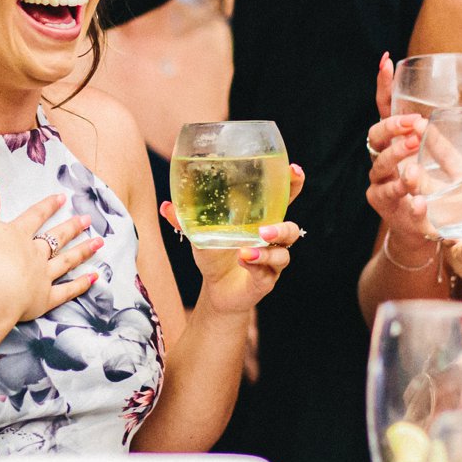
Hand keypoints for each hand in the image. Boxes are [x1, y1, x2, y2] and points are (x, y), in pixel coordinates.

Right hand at [0, 184, 101, 321]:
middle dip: (72, 227)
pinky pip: (67, 290)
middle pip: (57, 237)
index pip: (35, 216)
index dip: (48, 206)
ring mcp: (43, 275)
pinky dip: (81, 285)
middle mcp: (35, 253)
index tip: (62, 198)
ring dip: (83, 251)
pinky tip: (94, 278)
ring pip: (66, 261)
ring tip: (98, 243)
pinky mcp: (45, 298)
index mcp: (19, 235)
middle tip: (88, 219)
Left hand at [163, 163, 307, 315]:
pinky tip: (243, 259)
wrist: (216, 291)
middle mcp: (272, 240)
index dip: (293, 185)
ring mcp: (272, 261)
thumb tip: (166, 205)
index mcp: (261, 221)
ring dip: (268, 251)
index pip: (284, 199)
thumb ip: (186, 220)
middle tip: (266, 228)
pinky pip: (268, 272)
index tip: (295, 170)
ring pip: (283, 253)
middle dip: (283, 227)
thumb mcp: (200, 235)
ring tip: (249, 248)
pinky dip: (256, 264)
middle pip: (291, 229)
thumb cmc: (215, 256)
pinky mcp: (266, 279)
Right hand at [364, 53, 430, 243]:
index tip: (386, 60)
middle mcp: (383, 158)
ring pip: (380, 166)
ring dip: (395, 158)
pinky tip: (418, 200)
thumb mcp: (456, 161)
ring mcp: (381, 182)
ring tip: (413, 156)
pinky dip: (405, 198)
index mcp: (398, 140)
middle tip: (414, 123)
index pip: (386, 107)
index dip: (385, 85)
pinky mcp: (386, 206)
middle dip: (392, 126)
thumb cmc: (442, 190)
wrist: (428, 230)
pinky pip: (392, 198)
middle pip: (376, 135)